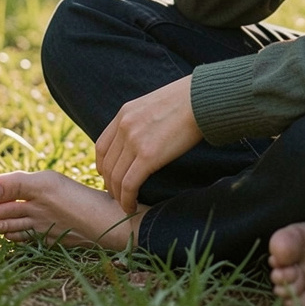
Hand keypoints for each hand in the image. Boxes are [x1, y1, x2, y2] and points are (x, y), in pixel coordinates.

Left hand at [94, 76, 202, 213]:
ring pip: (116, 178)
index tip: (109, 178)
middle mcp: (125, 126)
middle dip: (110, 184)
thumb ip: (143, 119)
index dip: (103, 167)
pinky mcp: (148, 156)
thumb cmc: (187, 100)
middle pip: (107, 165)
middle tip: (117, 196)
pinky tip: (131, 206)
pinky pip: (129, 184)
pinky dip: (127, 200)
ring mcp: (134, 141)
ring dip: (118, 195)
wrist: (202, 98)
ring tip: (125, 205)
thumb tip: (146, 135)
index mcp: (125, 112)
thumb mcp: (155, 103)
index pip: (102, 146)